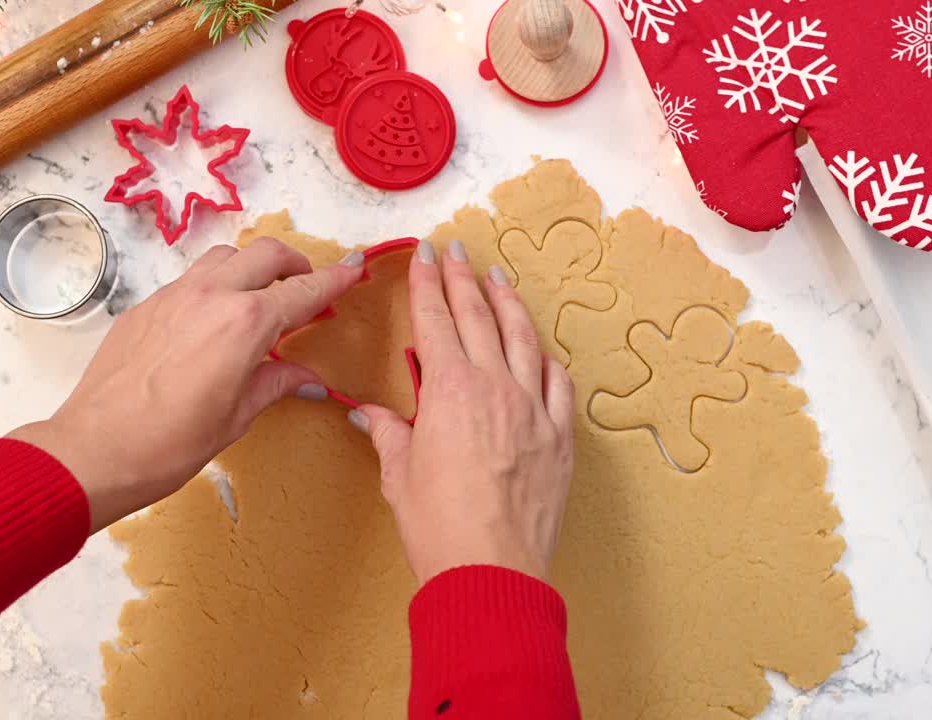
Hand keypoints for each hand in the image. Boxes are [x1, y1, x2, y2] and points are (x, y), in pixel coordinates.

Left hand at [8, 238, 367, 533]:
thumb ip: (276, 384)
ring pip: (225, 257)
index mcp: (246, 323)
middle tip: (308, 288)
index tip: (355, 268)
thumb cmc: (171, 443)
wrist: (95, 449)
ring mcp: (174, 296)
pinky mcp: (145, 307)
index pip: (303, 291)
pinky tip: (213, 322)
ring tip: (260, 298)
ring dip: (252, 267)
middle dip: (296, 264)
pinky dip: (216, 286)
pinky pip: (191, 280)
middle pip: (266, 254)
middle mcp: (212, 297)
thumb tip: (306, 378)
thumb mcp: (237, 416)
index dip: (335, 280)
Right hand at [355, 240, 575, 585]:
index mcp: (450, 390)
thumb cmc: (439, 526)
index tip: (427, 256)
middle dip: (465, 280)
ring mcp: (533, 409)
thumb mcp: (400, 475)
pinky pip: (557, 384)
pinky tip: (540, 350)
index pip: (435, 321)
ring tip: (500, 278)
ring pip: (523, 339)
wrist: (491, 568)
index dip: (428, 284)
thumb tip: (372, 415)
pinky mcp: (558, 436)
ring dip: (509, 304)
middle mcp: (495, 387)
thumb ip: (391, 434)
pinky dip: (546, 360)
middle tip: (458, 252)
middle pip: (479, 318)